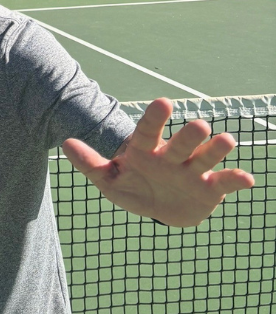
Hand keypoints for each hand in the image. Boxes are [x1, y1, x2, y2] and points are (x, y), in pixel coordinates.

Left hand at [61, 97, 254, 226]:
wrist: (157, 211)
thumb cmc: (132, 188)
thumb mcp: (108, 180)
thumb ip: (90, 163)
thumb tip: (65, 143)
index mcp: (146, 151)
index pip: (148, 131)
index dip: (154, 118)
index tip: (163, 102)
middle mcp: (173, 156)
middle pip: (182, 142)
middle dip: (189, 135)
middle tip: (198, 126)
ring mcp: (193, 170)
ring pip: (207, 156)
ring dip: (216, 149)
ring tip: (226, 141)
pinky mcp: (210, 188)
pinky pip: (225, 182)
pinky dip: (236, 179)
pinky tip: (247, 179)